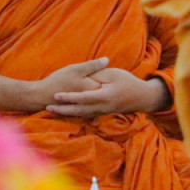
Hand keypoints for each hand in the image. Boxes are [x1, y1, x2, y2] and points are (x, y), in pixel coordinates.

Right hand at [31, 58, 107, 110]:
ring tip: (95, 86)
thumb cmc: (58, 81)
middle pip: (104, 91)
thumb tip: (107, 59)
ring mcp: (87, 106)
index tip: (109, 71)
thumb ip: (92, 65)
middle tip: (101, 78)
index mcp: (94, 90)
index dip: (109, 76)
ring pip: (98, 98)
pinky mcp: (81, 110)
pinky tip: (89, 95)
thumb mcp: (75, 69)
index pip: (108, 82)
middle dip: (105, 85)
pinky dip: (92, 100)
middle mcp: (93, 101)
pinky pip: (91, 105)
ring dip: (99, 94)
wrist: (42, 97)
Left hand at [48, 67, 167, 117]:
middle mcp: (101, 107)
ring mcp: (102, 112)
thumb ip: (98, 74)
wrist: (142, 98)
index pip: (82, 98)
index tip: (56, 96)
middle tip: (47, 107)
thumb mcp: (114, 75)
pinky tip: (66, 113)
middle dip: (62, 109)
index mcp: (104, 96)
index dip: (68, 97)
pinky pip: (86, 115)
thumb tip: (85, 75)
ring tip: (52, 111)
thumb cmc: (129, 83)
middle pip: (78, 110)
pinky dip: (74, 114)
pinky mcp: (102, 113)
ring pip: (81, 114)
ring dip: (66, 113)